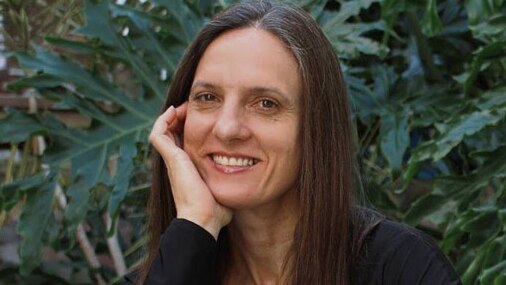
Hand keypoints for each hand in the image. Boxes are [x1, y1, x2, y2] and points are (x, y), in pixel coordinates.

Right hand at [149, 103, 231, 239]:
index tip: (204, 118)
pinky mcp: (171, 158)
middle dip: (180, 119)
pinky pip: (158, 134)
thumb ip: (231, 182)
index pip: (184, 143)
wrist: (203, 219)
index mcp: (188, 169)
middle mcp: (177, 163)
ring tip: (182, 107)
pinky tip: (175, 111)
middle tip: (192, 109)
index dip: (189, 129)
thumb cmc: (216, 211)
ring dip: (170, 117)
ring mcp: (172, 161)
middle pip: (171, 134)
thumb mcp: (225, 189)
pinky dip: (163, 120)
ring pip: (162, 132)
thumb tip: (243, 182)